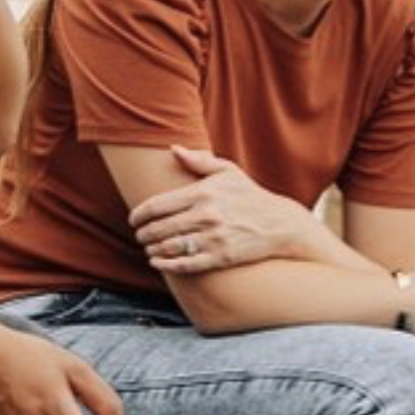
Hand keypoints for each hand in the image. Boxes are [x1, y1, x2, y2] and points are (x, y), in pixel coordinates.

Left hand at [130, 147, 321, 273]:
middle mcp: (206, 215)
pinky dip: (166, 265)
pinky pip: (186, 264)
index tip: (134, 219)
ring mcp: (214, 238)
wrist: (280, 225)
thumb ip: (199, 160)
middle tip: (139, 236)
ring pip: (170, 247)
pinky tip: (157, 262)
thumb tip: (173, 149)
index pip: (158, 205)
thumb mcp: (228, 172)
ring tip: (149, 249)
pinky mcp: (222, 257)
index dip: (139, 214)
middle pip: (160, 228)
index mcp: (203, 193)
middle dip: (143, 234)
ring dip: (153, 249)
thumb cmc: (250, 196)